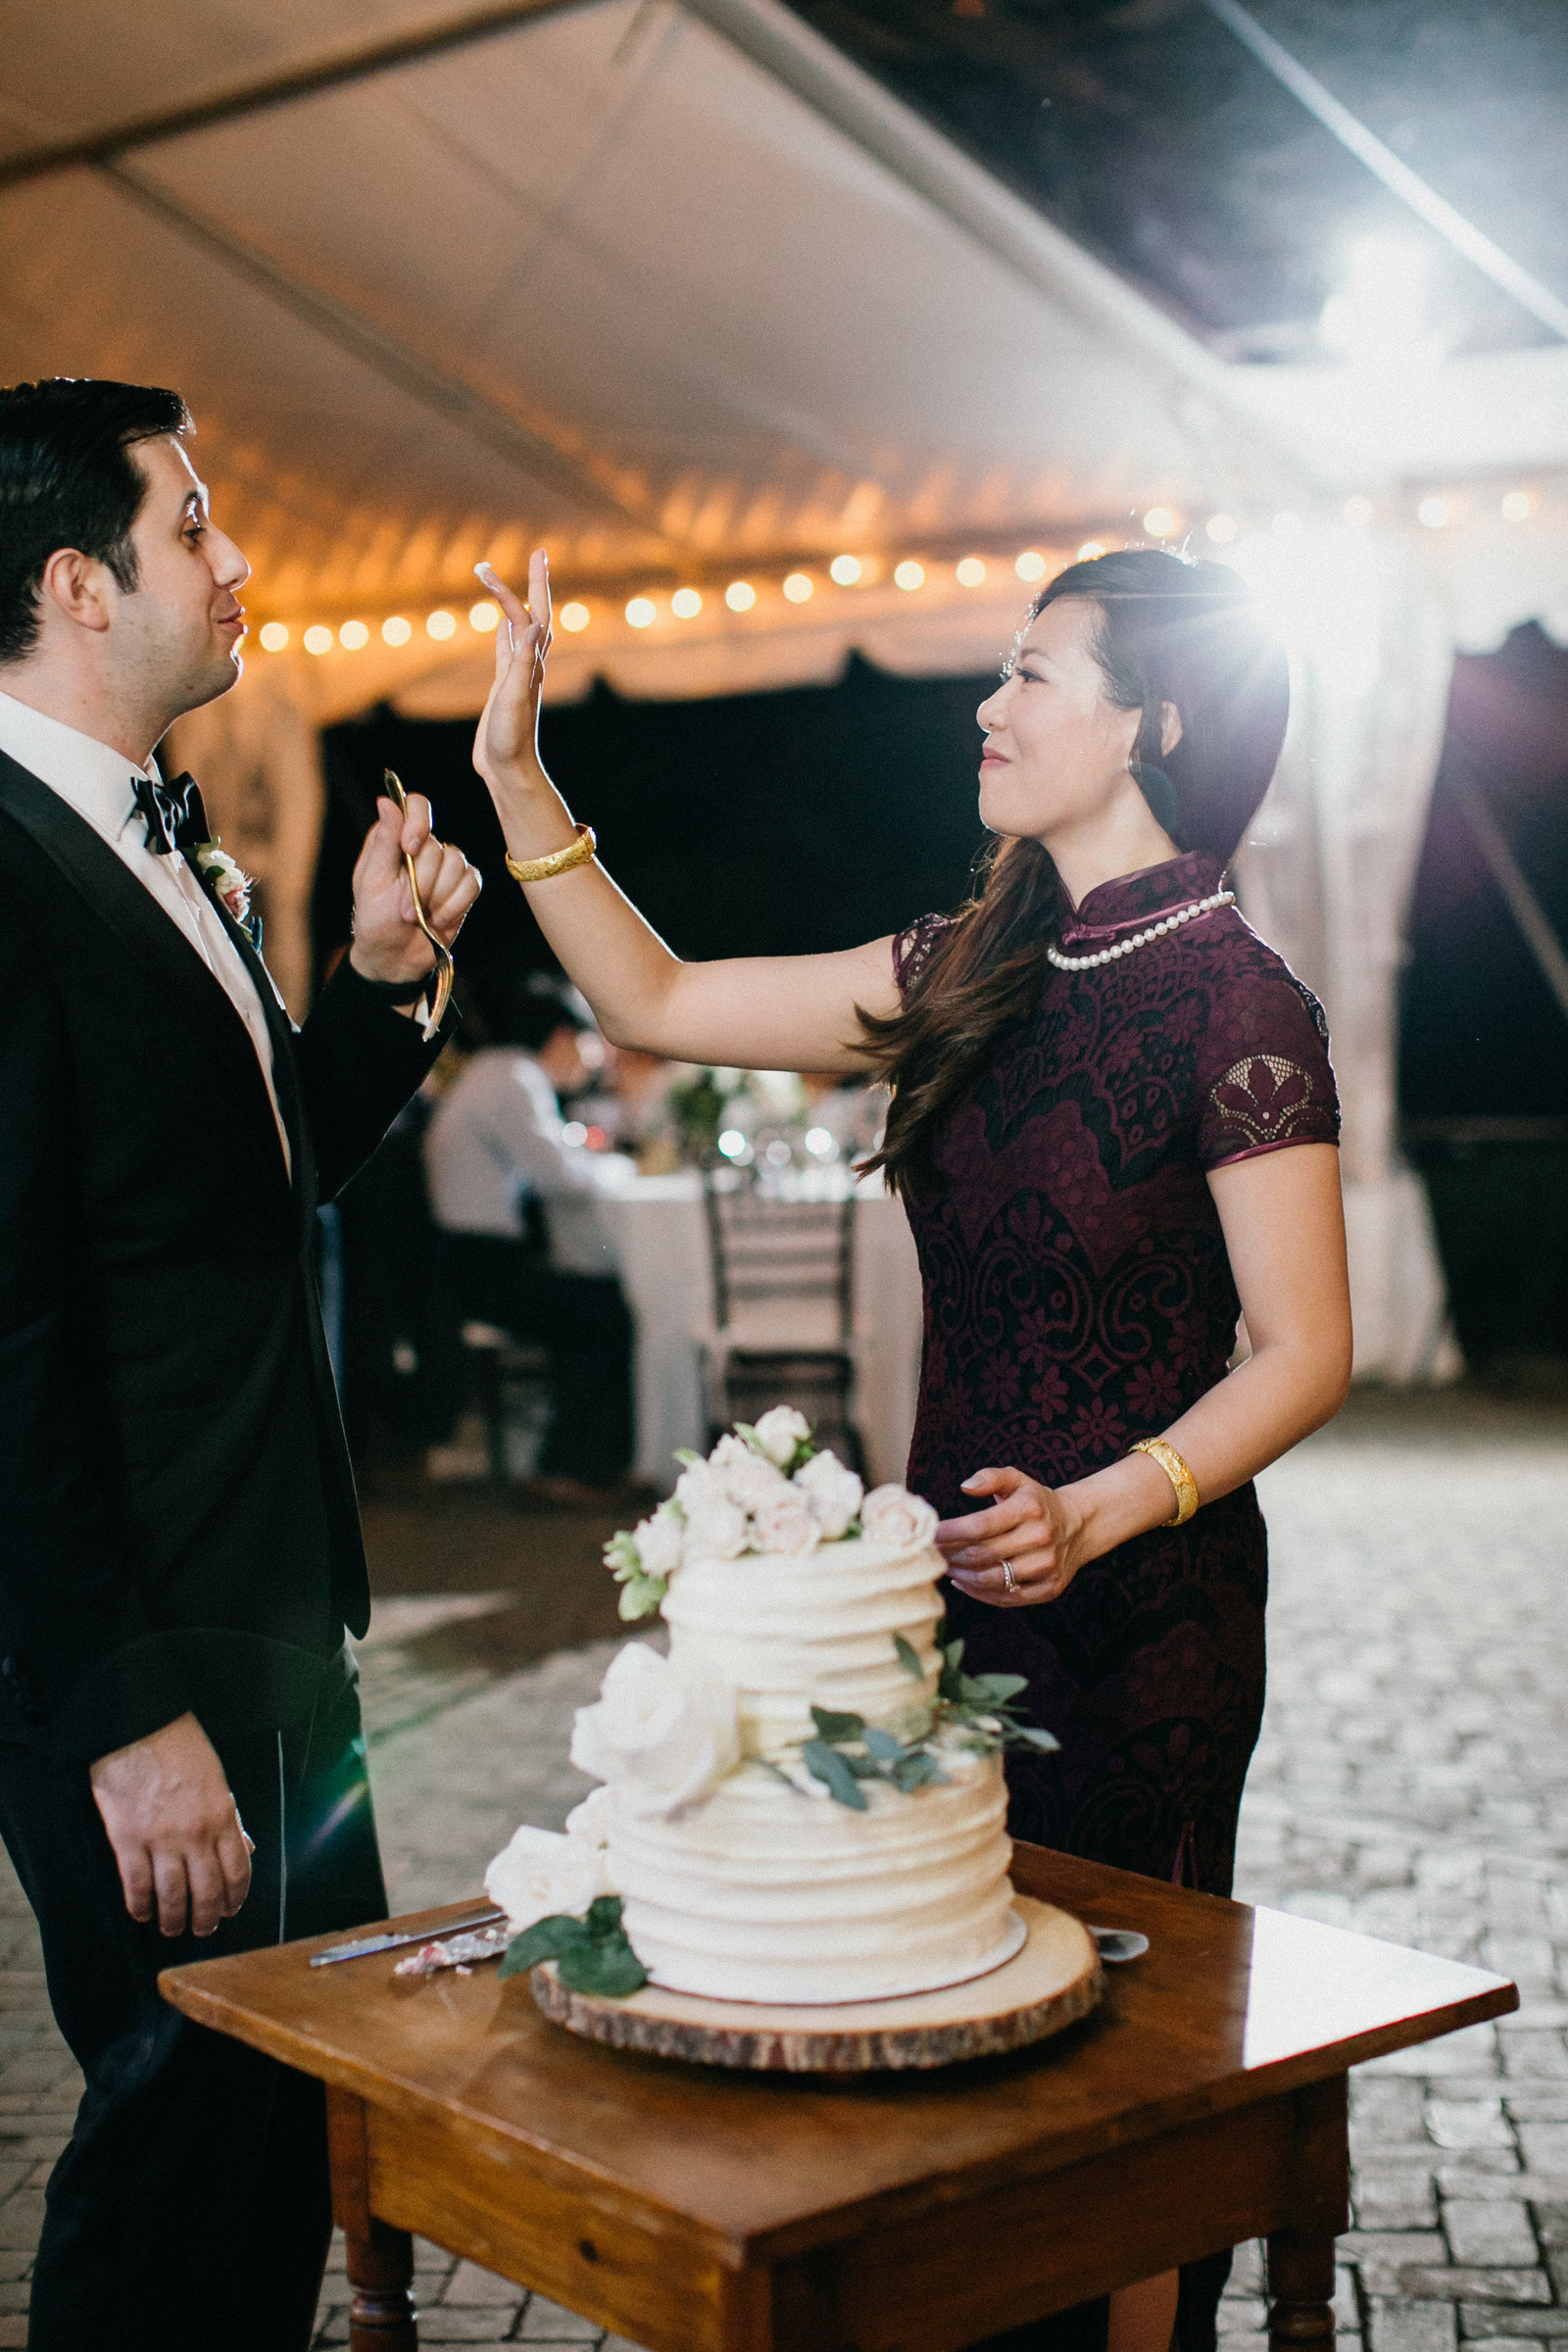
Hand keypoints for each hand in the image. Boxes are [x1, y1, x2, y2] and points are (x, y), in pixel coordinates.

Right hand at [89, 1712, 254, 1937]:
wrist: (138, 1728)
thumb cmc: (180, 1747)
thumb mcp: (217, 1779)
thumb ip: (230, 1817)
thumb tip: (244, 1849)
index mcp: (223, 1816)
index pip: (237, 1872)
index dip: (235, 1898)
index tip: (231, 1910)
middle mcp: (195, 1834)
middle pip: (207, 1892)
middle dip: (207, 1918)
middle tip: (203, 1929)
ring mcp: (161, 1840)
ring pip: (172, 1897)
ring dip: (174, 1920)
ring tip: (172, 1928)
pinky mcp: (128, 1841)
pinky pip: (136, 1886)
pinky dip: (140, 1906)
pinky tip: (143, 1913)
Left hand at [348, 791, 480, 987]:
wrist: (394, 957)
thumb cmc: (375, 919)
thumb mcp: (372, 880)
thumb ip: (383, 840)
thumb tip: (386, 800)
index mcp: (395, 838)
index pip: (416, 805)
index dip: (418, 822)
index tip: (409, 848)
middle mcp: (423, 847)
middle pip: (437, 847)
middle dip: (422, 883)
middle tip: (403, 909)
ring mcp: (446, 868)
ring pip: (457, 865)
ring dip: (437, 897)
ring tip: (420, 916)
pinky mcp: (463, 888)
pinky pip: (472, 883)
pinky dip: (455, 904)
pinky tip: (439, 919)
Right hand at [473, 550, 550, 794]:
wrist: (508, 769)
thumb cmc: (510, 738)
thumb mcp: (514, 698)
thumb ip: (521, 662)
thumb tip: (531, 625)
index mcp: (531, 663)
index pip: (527, 615)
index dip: (514, 589)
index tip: (489, 570)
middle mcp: (529, 664)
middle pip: (536, 613)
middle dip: (536, 582)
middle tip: (538, 552)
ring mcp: (517, 674)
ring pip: (522, 627)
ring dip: (517, 601)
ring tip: (509, 580)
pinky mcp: (505, 687)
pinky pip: (506, 650)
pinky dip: (504, 631)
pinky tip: (501, 623)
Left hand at [936, 1466, 1084, 1608]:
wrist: (1078, 1526)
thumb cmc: (1036, 1502)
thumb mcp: (1017, 1480)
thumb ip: (990, 1477)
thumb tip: (965, 1486)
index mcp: (1030, 1509)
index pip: (980, 1525)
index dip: (950, 1532)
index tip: (931, 1534)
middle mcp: (1041, 1538)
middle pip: (981, 1554)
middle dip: (950, 1555)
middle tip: (932, 1552)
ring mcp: (1046, 1567)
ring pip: (990, 1580)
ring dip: (960, 1576)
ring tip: (946, 1566)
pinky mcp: (1049, 1589)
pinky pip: (1006, 1598)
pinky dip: (979, 1594)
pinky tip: (963, 1582)